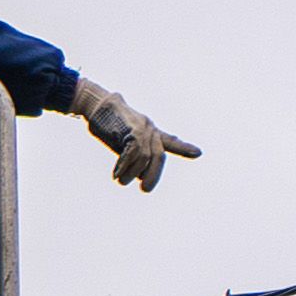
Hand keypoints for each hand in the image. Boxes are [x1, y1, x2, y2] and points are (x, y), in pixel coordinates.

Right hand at [77, 86, 199, 189]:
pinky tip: (116, 173)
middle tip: (145, 189)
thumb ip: (135, 155)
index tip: (198, 153)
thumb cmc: (108, 124)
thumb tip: (142, 175)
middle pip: (159, 156)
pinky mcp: (131, 130)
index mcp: (151, 131)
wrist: (97, 105)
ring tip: (121, 180)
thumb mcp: (124, 141)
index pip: (170, 141)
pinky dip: (125, 166)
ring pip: (145, 157)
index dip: (184, 148)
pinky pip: (133, 153)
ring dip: (132, 173)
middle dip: (154, 175)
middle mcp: (150, 129)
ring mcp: (142, 128)